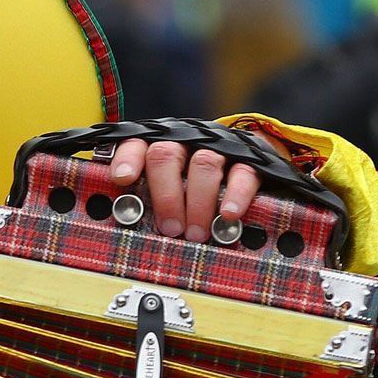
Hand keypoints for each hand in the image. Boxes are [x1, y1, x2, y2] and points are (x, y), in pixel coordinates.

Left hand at [105, 136, 263, 242]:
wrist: (256, 169)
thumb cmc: (198, 192)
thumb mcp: (172, 196)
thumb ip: (152, 202)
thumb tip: (130, 225)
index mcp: (162, 149)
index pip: (138, 146)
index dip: (127, 159)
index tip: (121, 178)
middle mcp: (187, 143)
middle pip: (167, 154)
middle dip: (166, 194)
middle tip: (170, 229)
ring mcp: (219, 148)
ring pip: (204, 163)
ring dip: (198, 201)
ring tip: (196, 234)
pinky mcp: (251, 158)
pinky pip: (243, 172)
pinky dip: (236, 194)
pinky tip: (229, 214)